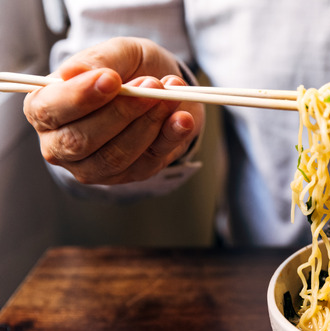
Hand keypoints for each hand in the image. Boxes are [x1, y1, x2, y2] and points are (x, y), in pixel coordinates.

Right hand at [23, 37, 203, 184]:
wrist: (162, 87)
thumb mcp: (117, 53)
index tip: (111, 79)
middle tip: (152, 84)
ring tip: (170, 95)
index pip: (49, 110)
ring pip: (116, 156)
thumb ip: (97, 61)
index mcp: (44, 109)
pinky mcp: (131, 174)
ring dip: (148, 123)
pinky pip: (149, 162)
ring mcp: (95, 166)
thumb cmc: (128, 69)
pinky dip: (169, 137)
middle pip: (81, 140)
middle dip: (121, 112)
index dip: (79, 97)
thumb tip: (74, 72)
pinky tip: (182, 118)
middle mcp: (61, 144)